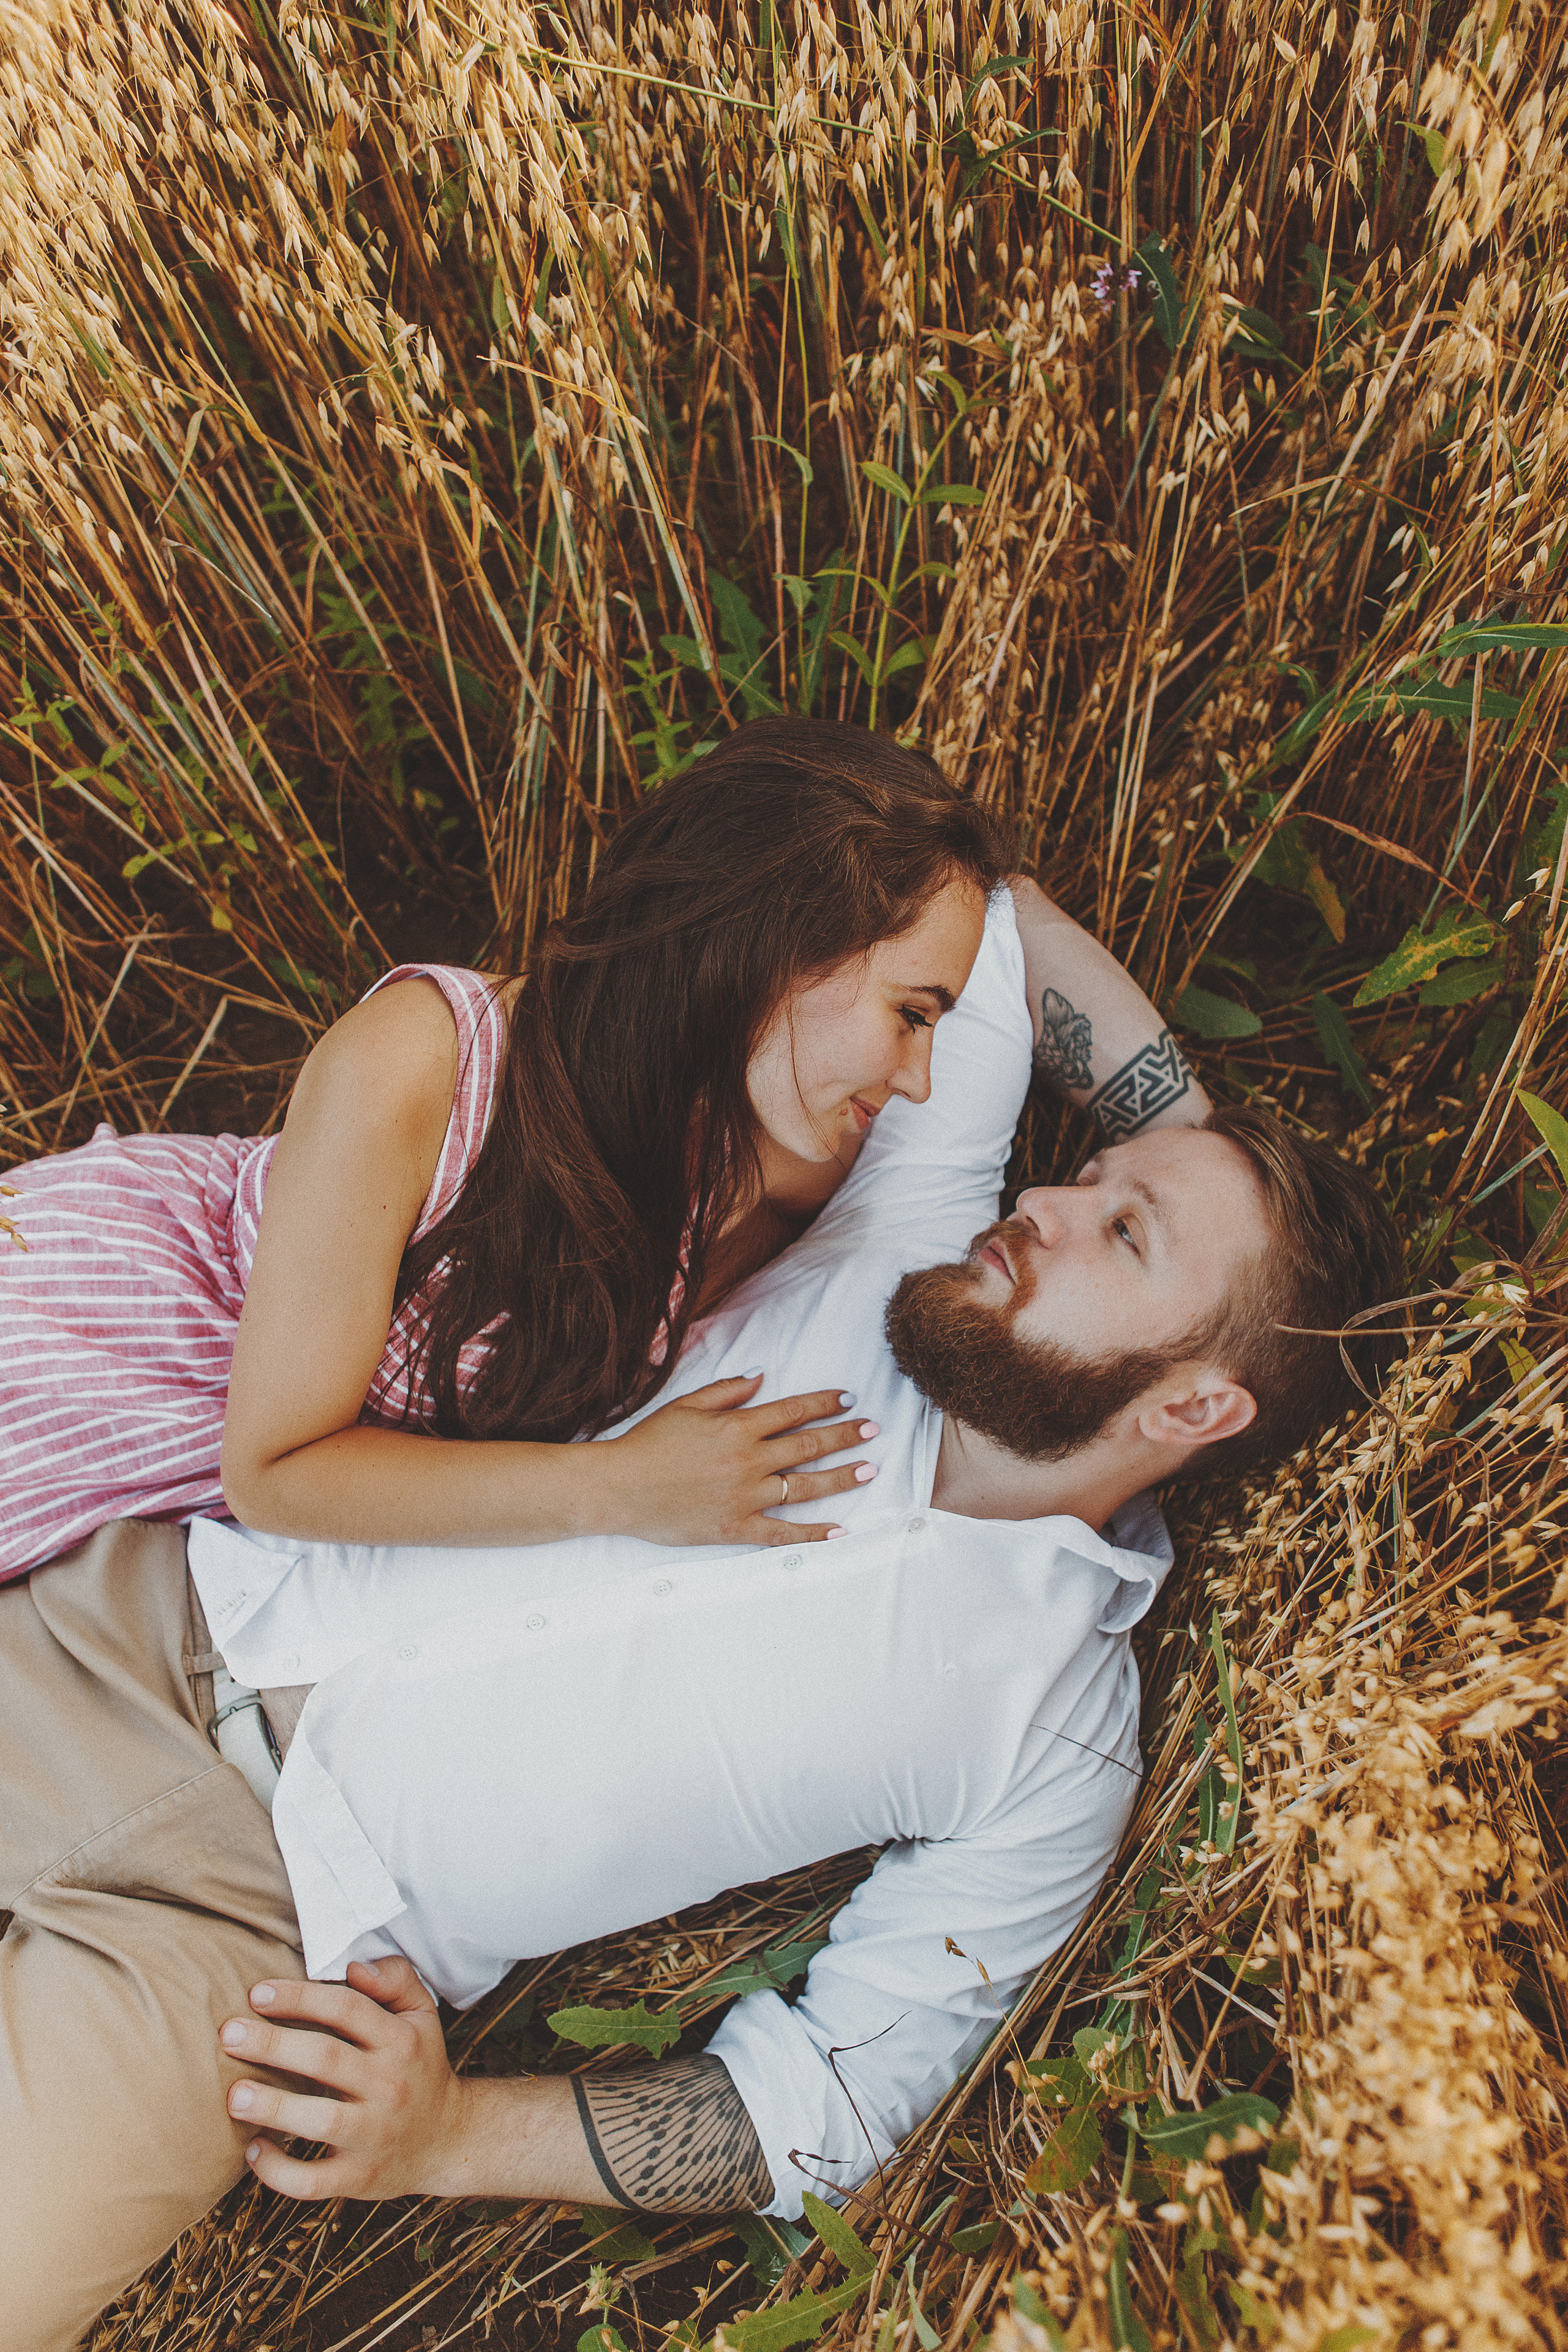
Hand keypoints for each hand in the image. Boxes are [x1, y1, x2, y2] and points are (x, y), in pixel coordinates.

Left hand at [219, 1957, 469, 2200]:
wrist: (447, 2140)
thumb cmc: (419, 2065)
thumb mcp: (422, 2014)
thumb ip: (395, 1978)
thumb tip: (354, 1967)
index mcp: (401, 2041)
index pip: (347, 2009)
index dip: (300, 1997)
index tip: (257, 1994)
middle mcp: (390, 2085)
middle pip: (326, 2058)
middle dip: (272, 2044)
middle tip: (229, 2034)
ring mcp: (374, 2135)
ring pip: (320, 2121)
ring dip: (272, 2107)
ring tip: (233, 2095)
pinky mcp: (359, 2178)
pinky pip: (313, 2180)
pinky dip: (277, 2170)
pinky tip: (252, 2148)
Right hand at [596, 1374, 879, 1545]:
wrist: (618, 1488)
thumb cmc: (648, 1443)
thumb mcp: (685, 1405)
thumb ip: (727, 1390)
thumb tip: (762, 1377)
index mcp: (736, 1427)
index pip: (793, 1411)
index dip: (824, 1403)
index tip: (849, 1398)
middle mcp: (748, 1460)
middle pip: (808, 1445)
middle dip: (845, 1435)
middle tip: (873, 1429)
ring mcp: (744, 1496)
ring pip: (804, 1487)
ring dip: (841, 1477)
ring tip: (869, 1469)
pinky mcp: (735, 1528)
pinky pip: (782, 1533)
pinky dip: (812, 1534)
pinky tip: (838, 1531)